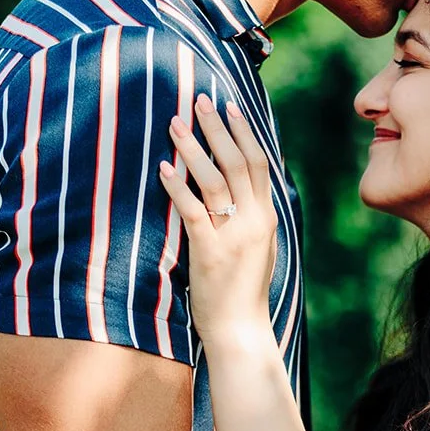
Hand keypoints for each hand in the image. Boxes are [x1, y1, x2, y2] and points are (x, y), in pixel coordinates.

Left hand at [160, 96, 277, 346]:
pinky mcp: (209, 252)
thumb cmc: (242, 291)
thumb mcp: (256, 248)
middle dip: (218, 128)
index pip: (259, 164)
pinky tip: (163, 167)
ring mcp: (233, 236)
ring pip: (215, 180)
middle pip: (238, 163)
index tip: (229, 107)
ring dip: (194, 148)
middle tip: (200, 100)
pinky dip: (178, 186)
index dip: (244, 132)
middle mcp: (254, 222)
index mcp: (266, 218)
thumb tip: (238, 191)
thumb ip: (250, 218)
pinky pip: (193, 211)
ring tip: (175, 123)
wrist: (241, 331)